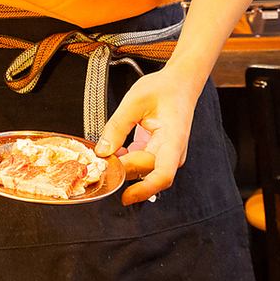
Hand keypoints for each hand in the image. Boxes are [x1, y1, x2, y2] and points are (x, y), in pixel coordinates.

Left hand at [95, 65, 200, 204]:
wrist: (180, 84)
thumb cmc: (163, 89)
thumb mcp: (134, 101)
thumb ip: (117, 127)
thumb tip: (102, 152)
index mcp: (173, 139)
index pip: (163, 174)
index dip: (144, 189)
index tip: (125, 196)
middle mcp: (173, 152)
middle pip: (146, 172)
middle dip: (122, 171)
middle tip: (99, 161)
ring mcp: (167, 155)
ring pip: (142, 170)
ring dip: (123, 166)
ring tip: (105, 154)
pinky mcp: (159, 153)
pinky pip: (141, 164)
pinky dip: (126, 160)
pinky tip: (115, 149)